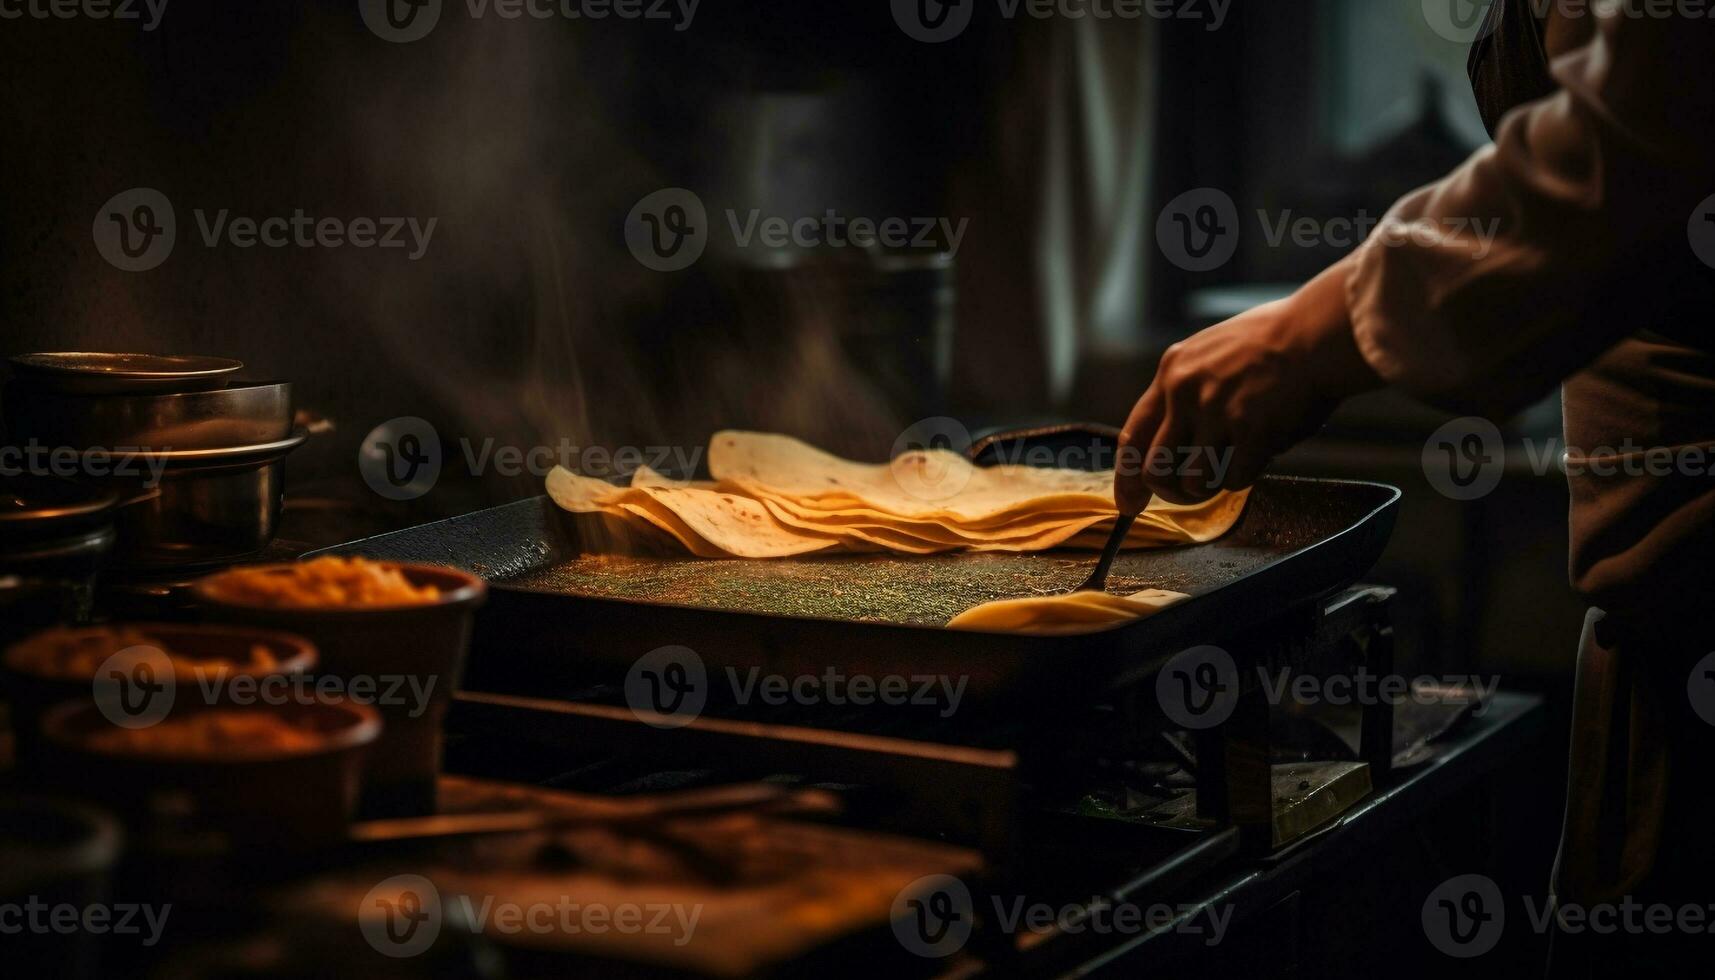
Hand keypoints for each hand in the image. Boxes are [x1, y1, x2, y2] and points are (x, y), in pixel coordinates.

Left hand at [1115, 259, 1381, 509]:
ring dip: (1211, 488)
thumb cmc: (1276, 343)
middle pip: (1154, 470)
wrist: (1317, 333)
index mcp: (1172, 371)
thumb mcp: (1212, 353)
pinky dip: (1245, 477)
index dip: (1125, 477)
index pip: (1132, 436)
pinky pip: (1232, 482)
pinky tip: (1260, 454)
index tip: (1128, 504)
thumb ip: (1189, 392)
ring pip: (1192, 483)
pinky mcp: (1249, 430)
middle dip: (1170, 492)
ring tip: (1232, 467)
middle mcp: (1184, 392)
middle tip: (1189, 494)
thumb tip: (1177, 445)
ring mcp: (1215, 412)